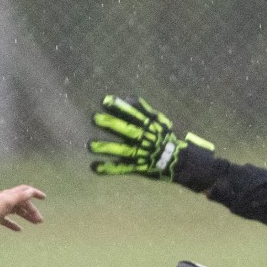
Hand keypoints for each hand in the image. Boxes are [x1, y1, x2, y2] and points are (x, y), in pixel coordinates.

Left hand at [0, 185, 45, 231]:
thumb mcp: (8, 203)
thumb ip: (19, 197)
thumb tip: (31, 191)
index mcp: (10, 195)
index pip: (25, 191)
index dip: (35, 193)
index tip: (44, 198)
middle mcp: (8, 201)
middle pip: (23, 204)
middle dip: (32, 211)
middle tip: (39, 221)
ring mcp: (3, 209)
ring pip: (18, 212)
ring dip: (27, 217)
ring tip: (35, 223)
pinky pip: (9, 221)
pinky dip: (14, 224)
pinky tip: (19, 230)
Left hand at [88, 95, 214, 180]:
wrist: (177, 160)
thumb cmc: (165, 138)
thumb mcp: (159, 121)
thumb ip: (143, 110)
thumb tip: (128, 98)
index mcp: (147, 126)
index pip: (132, 114)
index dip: (119, 107)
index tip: (105, 101)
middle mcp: (143, 139)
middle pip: (126, 130)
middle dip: (111, 124)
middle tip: (95, 118)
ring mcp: (139, 154)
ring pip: (121, 150)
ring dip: (105, 147)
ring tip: (89, 145)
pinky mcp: (136, 167)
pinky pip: (121, 168)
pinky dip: (107, 168)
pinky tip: (94, 167)